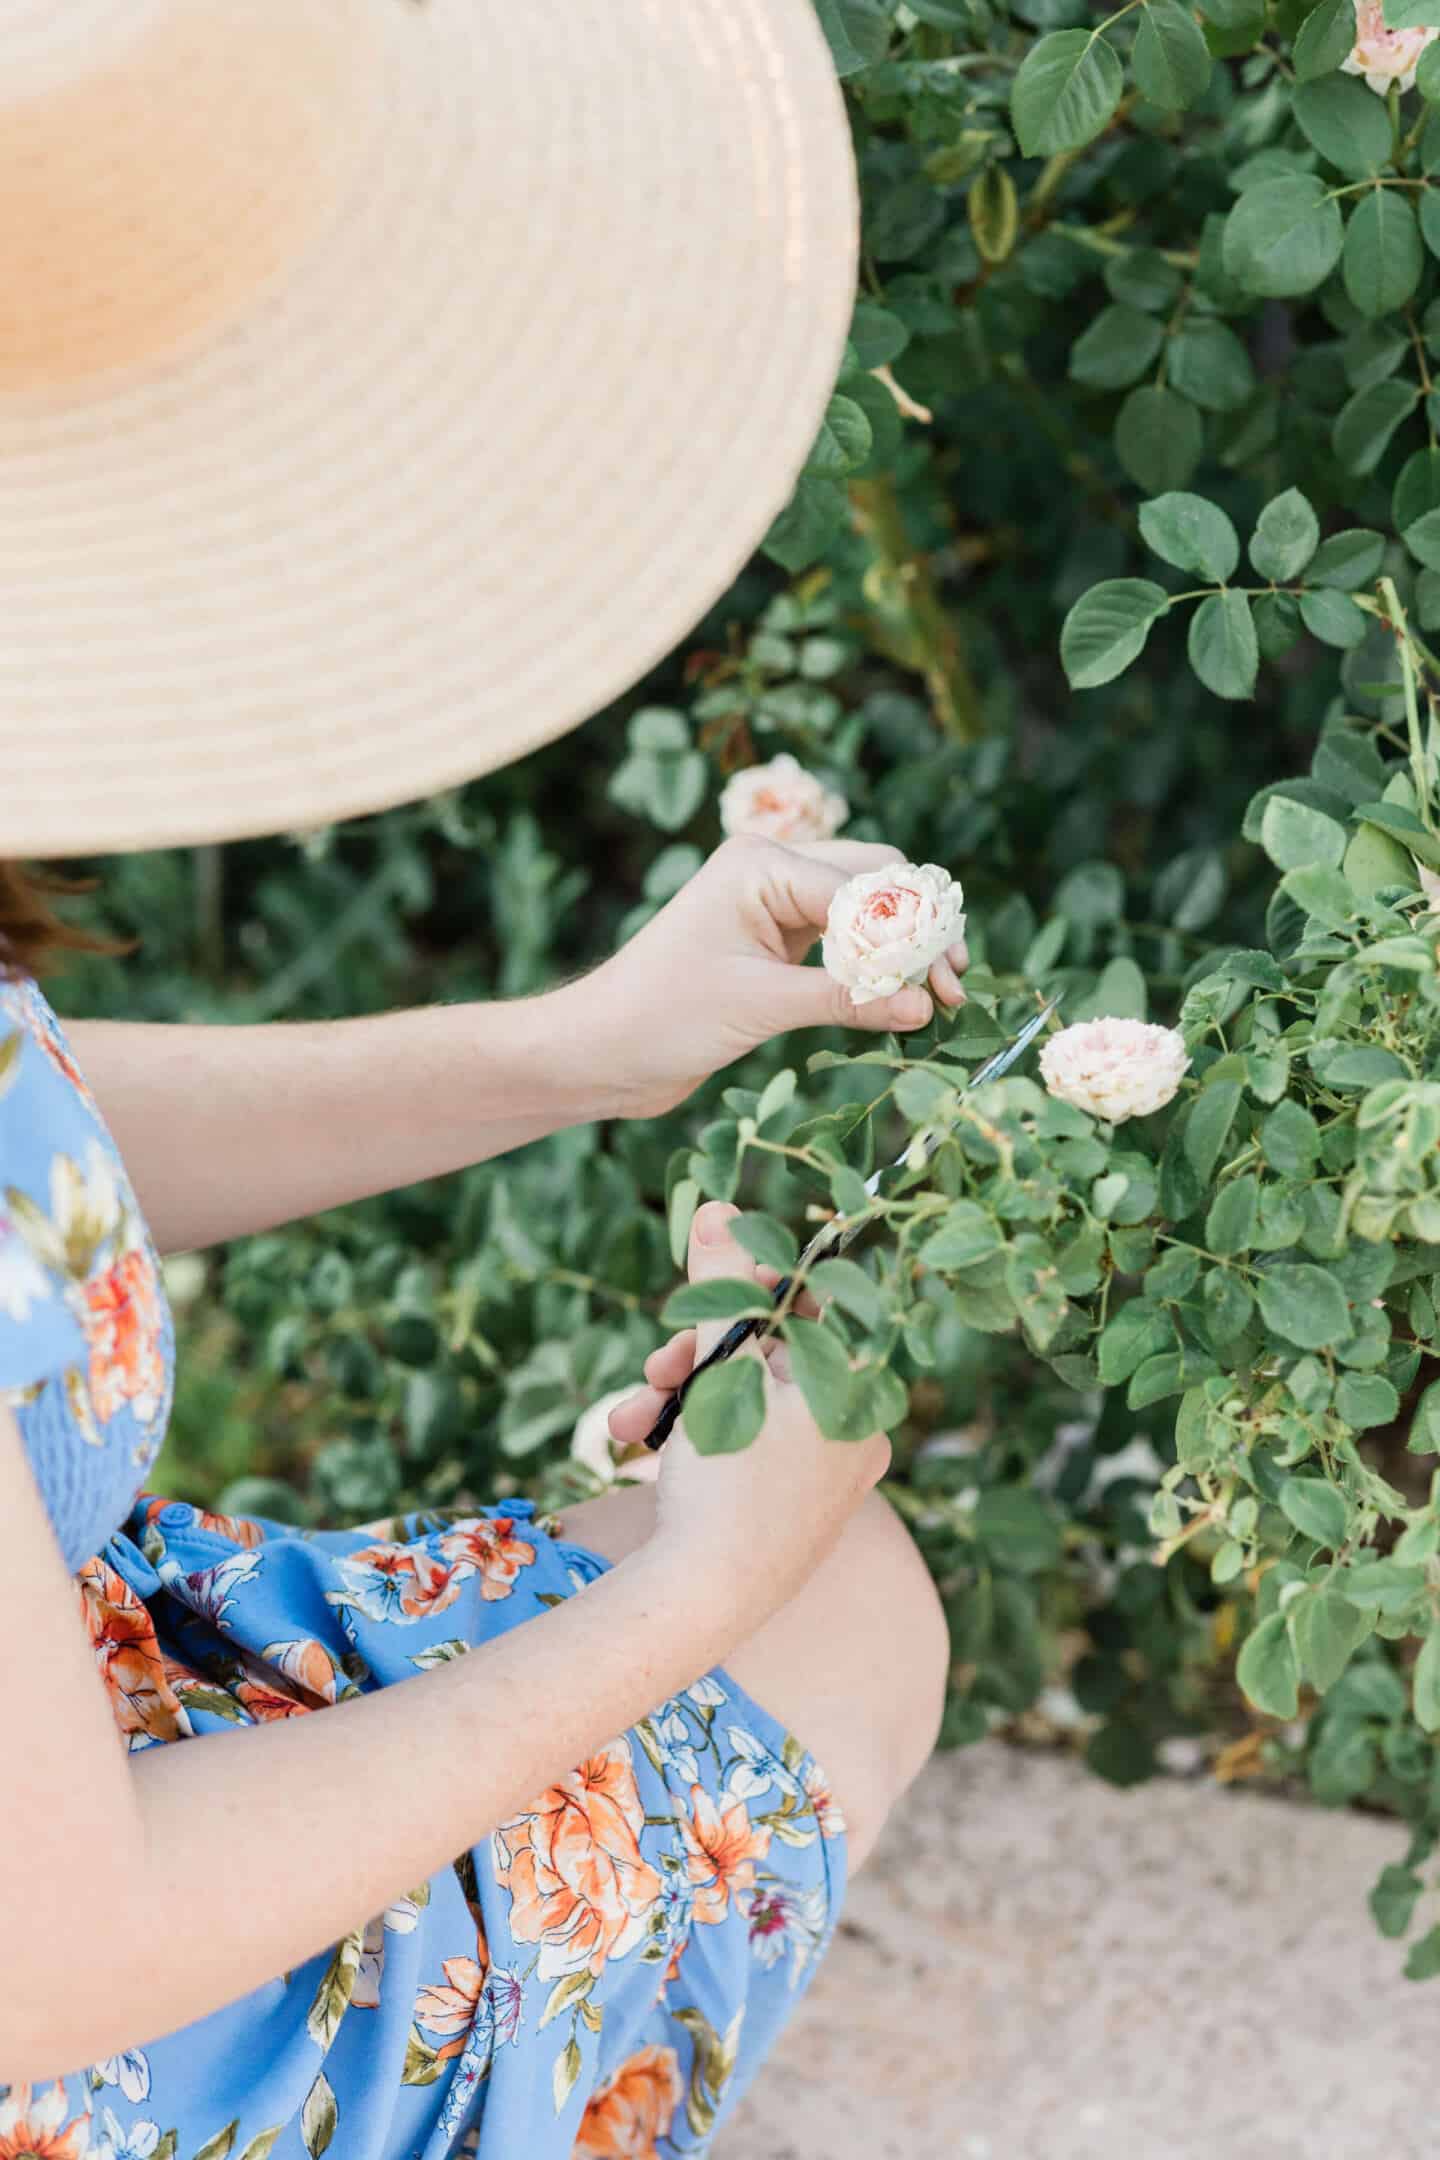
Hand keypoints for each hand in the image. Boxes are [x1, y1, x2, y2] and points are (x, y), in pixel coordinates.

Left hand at [569, 834, 968, 1116]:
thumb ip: (846, 1001)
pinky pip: (842, 945)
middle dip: (917, 931)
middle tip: (954, 986)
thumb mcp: (759, 1007)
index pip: (861, 890)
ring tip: (939, 998)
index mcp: (759, 863)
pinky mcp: (774, 945)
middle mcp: (769, 872)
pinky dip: (874, 969)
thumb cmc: (660, 1018)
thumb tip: (923, 1007)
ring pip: (864, 912)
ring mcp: (772, 907)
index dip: (910, 937)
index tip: (947, 986)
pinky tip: (901, 1001)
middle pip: (874, 883)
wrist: (598, 1052)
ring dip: (901, 950)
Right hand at [615, 1201, 890, 1622]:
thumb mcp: (721, 1367)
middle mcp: (852, 1432)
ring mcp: (821, 1477)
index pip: (810, 1308)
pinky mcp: (785, 1510)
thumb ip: (721, 1285)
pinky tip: (638, 1444)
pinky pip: (741, 1448)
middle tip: (656, 1364)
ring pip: (744, 1402)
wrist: (707, 1601)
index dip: (747, 1290)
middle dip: (697, 1354)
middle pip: (770, 1357)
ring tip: (630, 1416)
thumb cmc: (730, 1481)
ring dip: (679, 1397)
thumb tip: (720, 1205)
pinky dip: (692, 1438)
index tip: (699, 1288)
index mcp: (860, 1389)